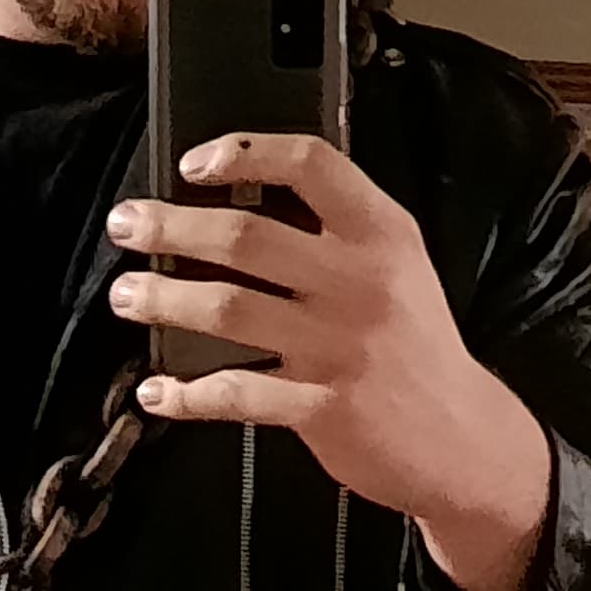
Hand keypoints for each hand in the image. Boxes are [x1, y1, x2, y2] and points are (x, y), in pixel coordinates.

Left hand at [105, 133, 552, 590]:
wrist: (463, 438)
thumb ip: (338, 228)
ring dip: (163, 300)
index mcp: (382, 235)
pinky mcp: (324, 408)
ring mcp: (341, 347)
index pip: (311, 166)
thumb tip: (238, 194)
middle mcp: (361, 283)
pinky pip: (234, 393)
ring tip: (126, 295)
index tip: (194, 163)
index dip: (244, 152)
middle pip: (246, 237)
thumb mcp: (399, 266)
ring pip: (228, 310)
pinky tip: (156, 391)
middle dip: (171, 227)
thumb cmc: (415, 345)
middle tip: (127, 225)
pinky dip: (185, 394)